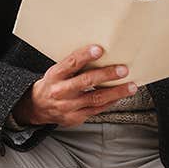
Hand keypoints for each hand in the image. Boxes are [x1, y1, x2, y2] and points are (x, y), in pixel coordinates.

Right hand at [12, 44, 136, 127]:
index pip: (70, 63)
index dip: (85, 56)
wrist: (38, 107)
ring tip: (131, 86)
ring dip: (116, 92)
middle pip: (86, 82)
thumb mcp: (57, 71)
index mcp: (55, 75)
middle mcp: (60, 91)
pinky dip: (110, 102)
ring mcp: (68, 107)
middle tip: (123, 70)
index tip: (99, 49)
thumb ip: (74, 65)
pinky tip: (120, 96)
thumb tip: (101, 53)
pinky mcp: (75, 118)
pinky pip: (96, 110)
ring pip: (95, 99)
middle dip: (106, 75)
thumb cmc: (53, 83)